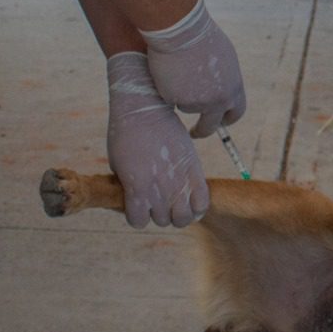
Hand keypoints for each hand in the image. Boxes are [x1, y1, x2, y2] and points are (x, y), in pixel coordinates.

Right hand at [106, 52, 208, 227]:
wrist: (144, 109)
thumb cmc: (158, 124)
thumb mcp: (180, 149)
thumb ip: (178, 172)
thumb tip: (168, 188)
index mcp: (193, 175)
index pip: (200, 209)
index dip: (188, 210)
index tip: (178, 201)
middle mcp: (180, 185)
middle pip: (180, 220)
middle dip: (170, 214)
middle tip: (159, 202)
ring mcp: (160, 189)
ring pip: (160, 221)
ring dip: (152, 214)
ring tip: (144, 200)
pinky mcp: (137, 189)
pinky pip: (137, 220)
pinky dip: (135, 217)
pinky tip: (132, 203)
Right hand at [140, 0, 245, 136]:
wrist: (181, 29)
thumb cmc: (201, 36)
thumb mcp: (223, 58)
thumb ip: (224, 78)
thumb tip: (222, 91)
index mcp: (233, 88)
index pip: (235, 113)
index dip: (225, 119)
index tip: (217, 123)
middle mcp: (218, 100)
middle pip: (210, 125)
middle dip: (201, 131)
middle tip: (193, 132)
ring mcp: (197, 102)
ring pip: (186, 107)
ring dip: (181, 94)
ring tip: (178, 69)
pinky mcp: (176, 100)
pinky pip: (170, 99)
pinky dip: (168, 89)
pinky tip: (168, 70)